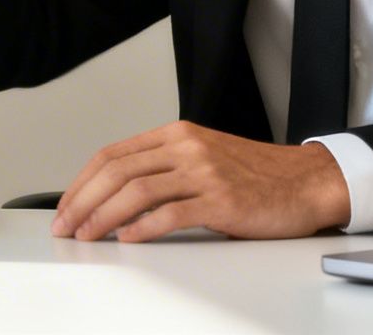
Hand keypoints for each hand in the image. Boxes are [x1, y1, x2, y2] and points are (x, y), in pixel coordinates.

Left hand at [51, 121, 350, 240]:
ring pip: (137, 190)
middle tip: (66, 226)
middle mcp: (186, 148)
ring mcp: (204, 172)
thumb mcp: (203, 157)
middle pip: (117, 171)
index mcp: (177, 134)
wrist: (308, 181)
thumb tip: (114, 196)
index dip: (81, 182)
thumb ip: (164, 168)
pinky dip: (143, 227)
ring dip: (104, 216)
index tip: (65, 206)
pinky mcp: (221, 201)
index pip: (112, 154)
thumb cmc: (257, 175)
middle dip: (83, 201)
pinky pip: (171, 213)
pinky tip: (128, 239)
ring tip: (88, 235)